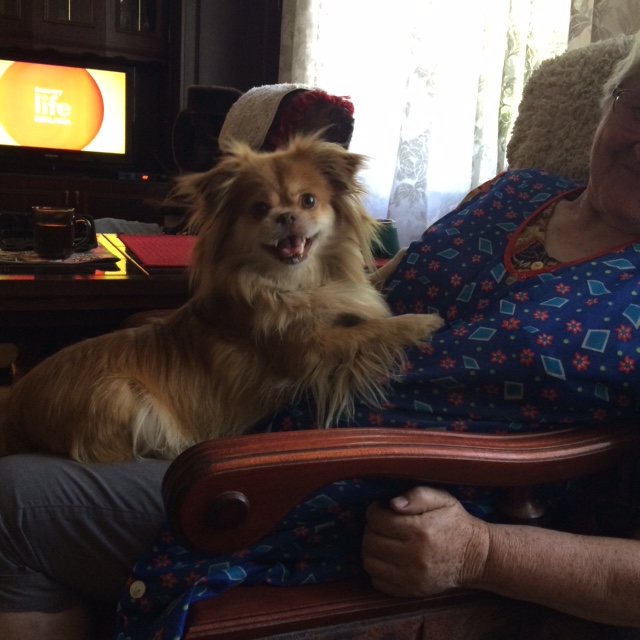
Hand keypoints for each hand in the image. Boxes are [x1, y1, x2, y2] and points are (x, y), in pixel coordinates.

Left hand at [362, 486, 489, 597]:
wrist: (476, 556)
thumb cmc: (455, 522)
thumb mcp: (442, 499)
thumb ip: (416, 496)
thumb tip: (392, 503)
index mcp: (420, 530)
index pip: (377, 521)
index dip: (373, 511)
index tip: (380, 508)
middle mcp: (413, 556)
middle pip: (370, 541)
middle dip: (371, 528)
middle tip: (381, 524)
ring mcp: (411, 578)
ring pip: (369, 562)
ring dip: (370, 549)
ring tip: (383, 540)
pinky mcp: (411, 591)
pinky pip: (377, 582)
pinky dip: (377, 568)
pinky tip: (388, 558)